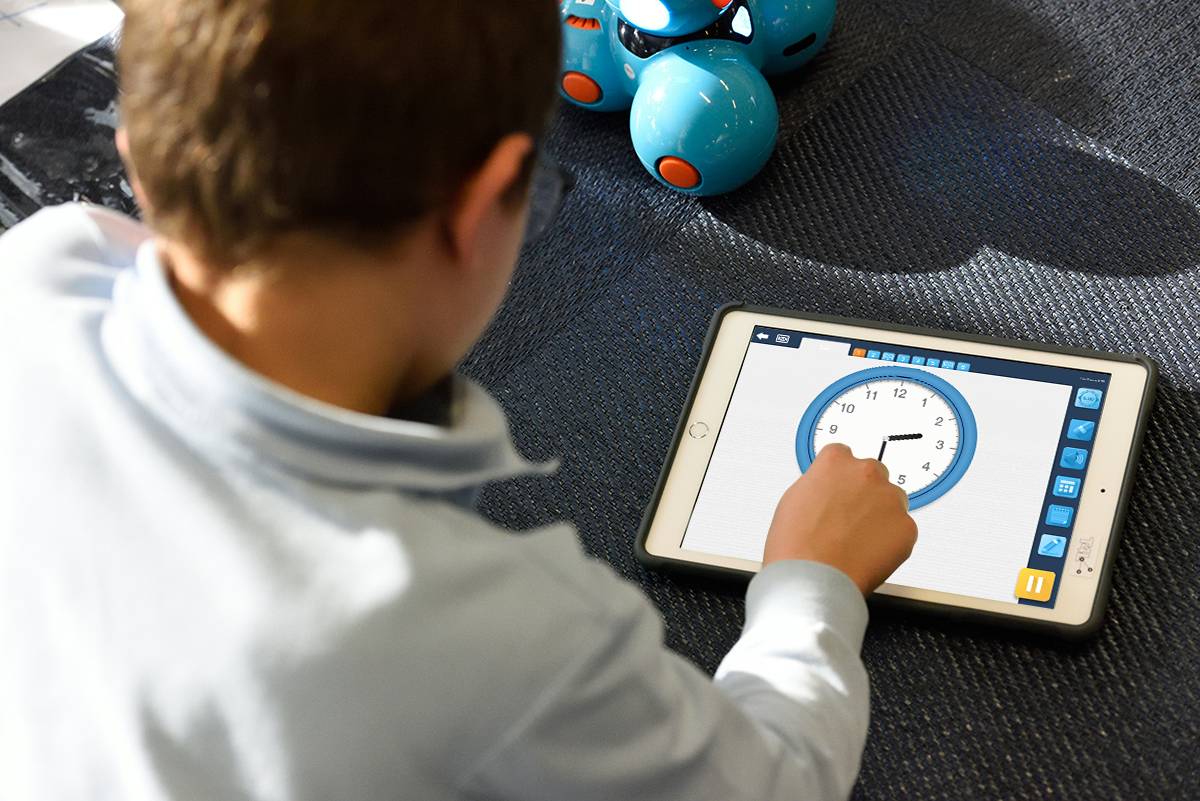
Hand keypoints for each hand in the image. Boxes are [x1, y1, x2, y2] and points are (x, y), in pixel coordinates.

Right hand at [762, 443, 917, 595]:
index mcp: (835, 461)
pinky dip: (890, 540)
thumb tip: (829, 489)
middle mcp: (866, 473)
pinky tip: (867, 552)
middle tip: (848, 519)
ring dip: (880, 515)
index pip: (844, 455)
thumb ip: (819, 484)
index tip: (838, 489)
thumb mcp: (794, 499)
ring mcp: (890, 499)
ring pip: (892, 501)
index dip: (839, 477)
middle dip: (864, 493)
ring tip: (857, 540)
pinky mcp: (906, 527)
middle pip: (873, 475)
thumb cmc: (796, 546)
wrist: (813, 580)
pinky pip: (902, 529)